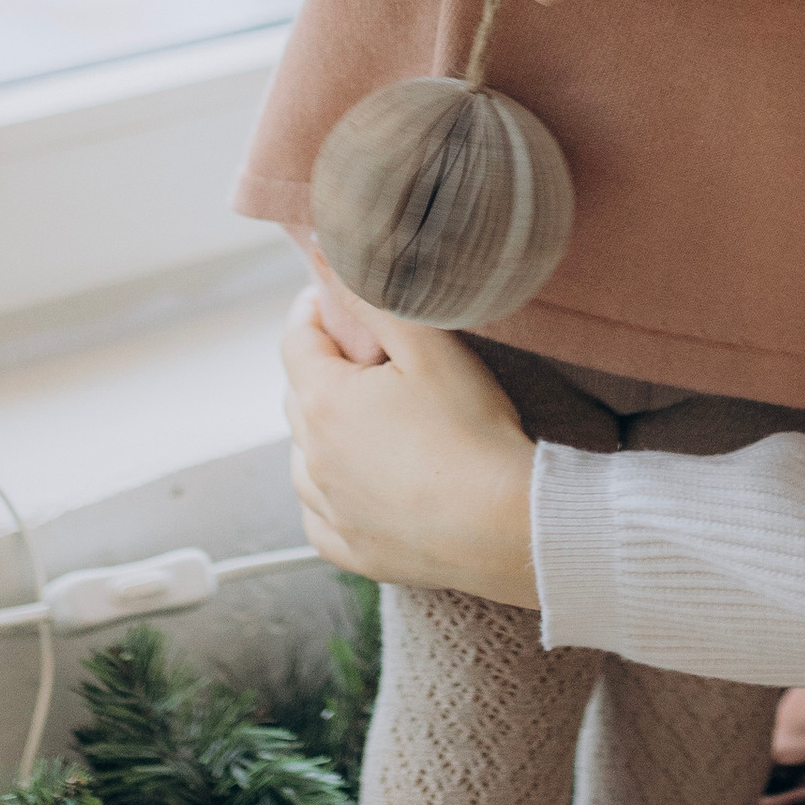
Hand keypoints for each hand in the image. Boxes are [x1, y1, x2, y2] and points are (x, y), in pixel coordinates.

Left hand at [280, 285, 539, 603]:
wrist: (509, 525)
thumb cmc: (472, 432)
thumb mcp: (429, 347)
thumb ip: (371, 296)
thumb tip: (324, 253)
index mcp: (323, 403)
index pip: (296, 339)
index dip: (316, 311)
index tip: (341, 300)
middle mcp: (312, 460)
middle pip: (298, 395)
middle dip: (324, 367)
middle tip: (370, 355)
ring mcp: (330, 510)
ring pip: (304, 457)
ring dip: (323, 431)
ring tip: (369, 417)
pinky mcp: (353, 550)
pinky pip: (321, 514)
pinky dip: (331, 491)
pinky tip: (361, 481)